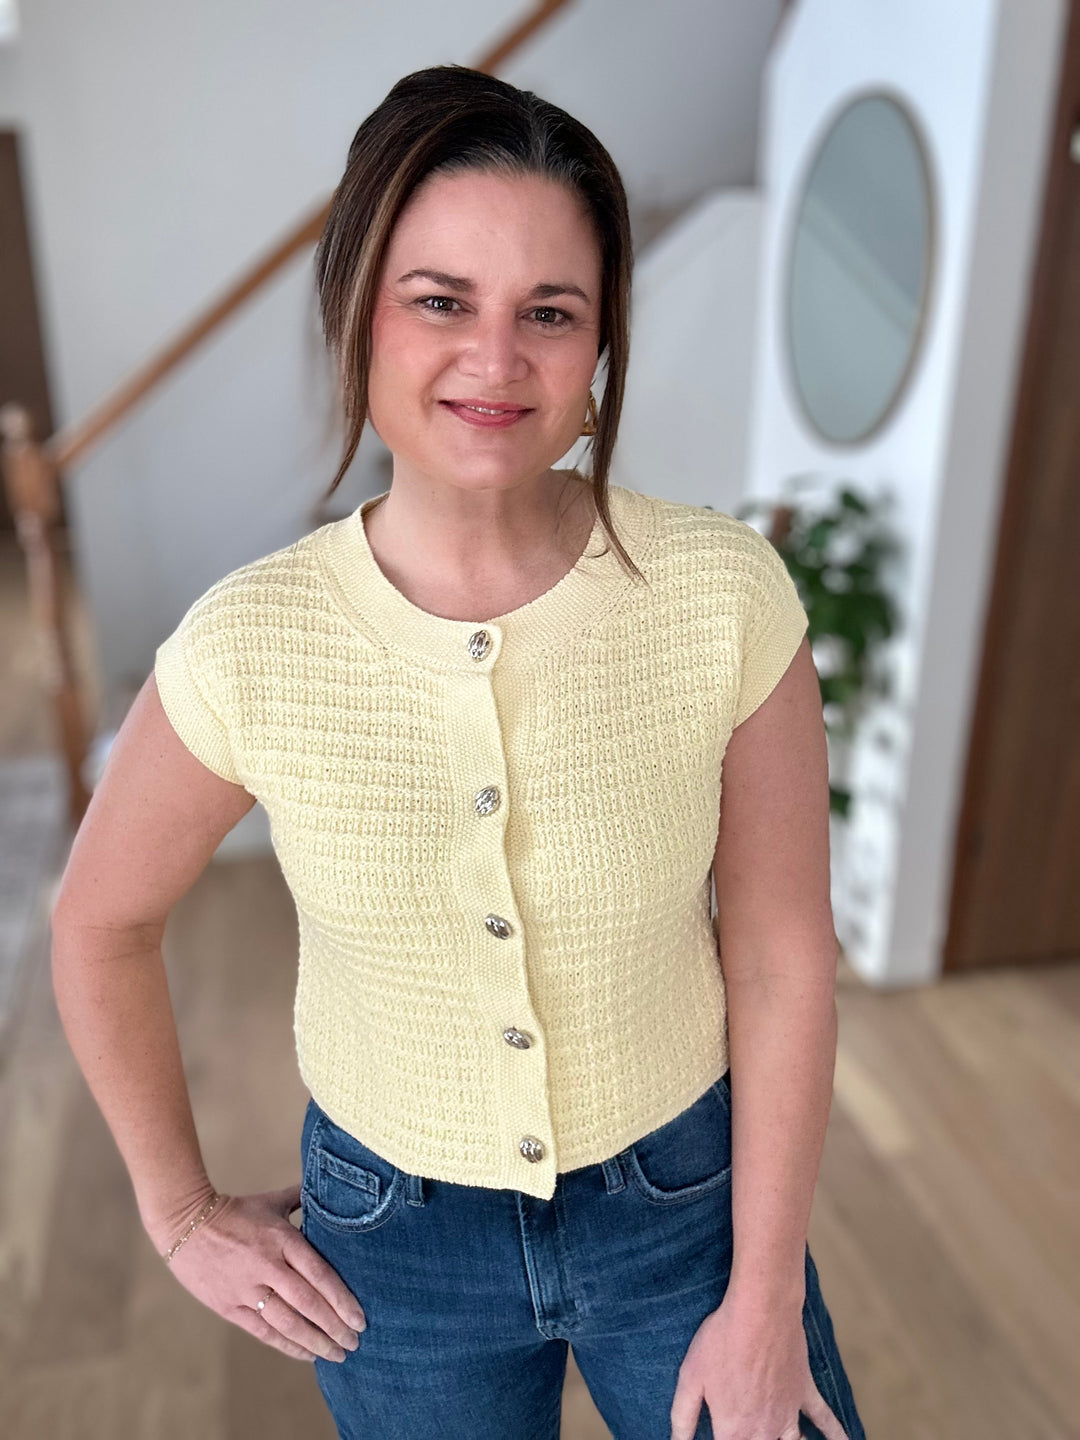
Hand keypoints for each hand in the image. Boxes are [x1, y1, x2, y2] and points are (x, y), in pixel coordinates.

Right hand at [150, 1183, 367, 1362]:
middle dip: (334, 1327)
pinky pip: (263, 1331)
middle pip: (308, 1303)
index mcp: (282, 1239)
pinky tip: (306, 1355)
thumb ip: (301, 1199)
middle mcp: (267, 1266)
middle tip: (354, 1343)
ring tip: (336, 1355)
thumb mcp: (271, 1201)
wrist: (185, 1222)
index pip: (319, 1274)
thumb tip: (330, 1192)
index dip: (342, 1300)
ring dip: (314, 1342)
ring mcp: (247, 1289)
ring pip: (287, 1323)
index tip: (360, 1319)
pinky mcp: (229, 1306)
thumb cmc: (235, 1210)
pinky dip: (287, 1345)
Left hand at [670, 1291, 847, 1439]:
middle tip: (748, 1432)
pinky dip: (837, 1436)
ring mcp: (789, 1413)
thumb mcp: (690, 1379)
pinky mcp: (804, 1392)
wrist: (761, 1310)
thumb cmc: (722, 1340)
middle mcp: (765, 1431)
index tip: (719, 1436)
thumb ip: (682, 1418)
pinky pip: (826, 1421)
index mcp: (734, 1431)